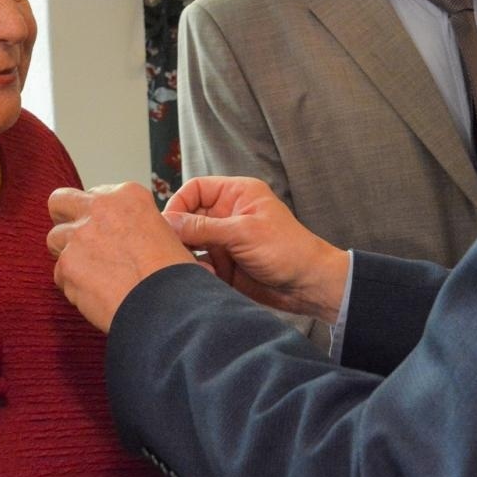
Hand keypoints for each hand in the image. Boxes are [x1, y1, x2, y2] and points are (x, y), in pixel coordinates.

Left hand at [47, 182, 197, 331]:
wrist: (166, 305)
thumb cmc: (173, 275)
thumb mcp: (165, 231)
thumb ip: (134, 224)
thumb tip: (123, 234)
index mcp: (127, 195)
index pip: (95, 195)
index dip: (97, 215)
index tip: (104, 230)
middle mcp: (100, 208)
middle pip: (61, 201)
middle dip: (64, 217)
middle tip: (77, 238)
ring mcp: (80, 235)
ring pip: (55, 238)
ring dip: (68, 254)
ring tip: (90, 273)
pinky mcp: (67, 264)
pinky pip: (59, 273)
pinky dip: (72, 284)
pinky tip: (94, 293)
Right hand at [164, 176, 348, 322]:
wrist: (308, 286)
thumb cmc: (288, 250)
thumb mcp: (243, 232)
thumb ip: (203, 227)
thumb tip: (169, 221)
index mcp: (236, 194)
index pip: (195, 190)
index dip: (179, 204)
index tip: (168, 223)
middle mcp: (227, 215)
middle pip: (188, 217)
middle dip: (180, 233)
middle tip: (174, 248)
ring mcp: (224, 241)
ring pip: (190, 243)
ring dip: (187, 255)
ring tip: (195, 265)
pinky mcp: (223, 265)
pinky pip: (198, 264)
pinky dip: (197, 271)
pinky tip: (207, 277)